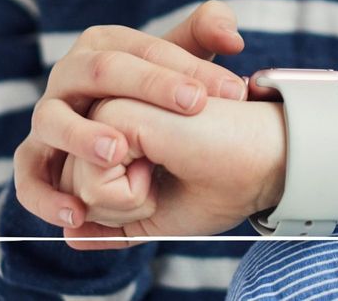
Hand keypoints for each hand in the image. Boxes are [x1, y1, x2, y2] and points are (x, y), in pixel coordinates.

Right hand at [13, 0, 247, 230]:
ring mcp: (46, 116)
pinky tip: (77, 214)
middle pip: (101, 71)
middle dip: (148, 87)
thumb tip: (231, 38)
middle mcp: (69, 73)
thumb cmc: (158, 92)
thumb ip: (208, 31)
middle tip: (192, 105)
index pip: (146, 49)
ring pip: (52, 120)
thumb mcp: (183, 60)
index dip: (188, 68)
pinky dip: (46, 196)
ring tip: (119, 152)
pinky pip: (28, 177)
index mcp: (103, 44)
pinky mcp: (33, 157)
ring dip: (82, 137)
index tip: (229, 91)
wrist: (122, 133)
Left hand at [62, 96, 286, 249]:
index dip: (122, 213)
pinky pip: (93, 182)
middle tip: (171, 175)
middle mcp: (109, 106)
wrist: (265, 160)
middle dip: (120, 209)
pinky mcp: (116, 106)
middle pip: (72, 190)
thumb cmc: (224, 179)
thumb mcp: (163, 209)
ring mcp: (112, 102)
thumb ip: (115, 216)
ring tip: (171, 164)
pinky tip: (168, 158)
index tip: (167, 185)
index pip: (80, 192)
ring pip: (78, 187)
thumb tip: (73, 234)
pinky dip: (131, 193)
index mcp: (120, 126)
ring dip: (128, 201)